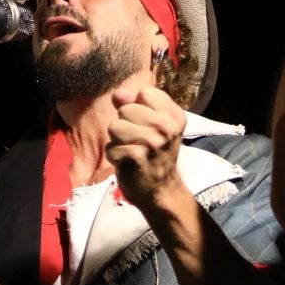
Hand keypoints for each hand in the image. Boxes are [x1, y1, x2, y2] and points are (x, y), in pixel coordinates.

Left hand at [107, 87, 186, 210]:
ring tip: (132, 151)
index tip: (148, 126)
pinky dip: (114, 157)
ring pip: (114, 127)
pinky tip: (128, 163)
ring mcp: (152, 143)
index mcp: (174, 116)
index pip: (145, 92)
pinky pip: (110, 147)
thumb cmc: (155, 155)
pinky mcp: (135, 158)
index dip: (139, 107)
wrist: (162, 191)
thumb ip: (134, 105)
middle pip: (125, 109)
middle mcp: (166, 128)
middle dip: (125, 124)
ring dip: (117, 141)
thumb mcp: (153, 126)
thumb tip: (117, 93)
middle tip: (139, 142)